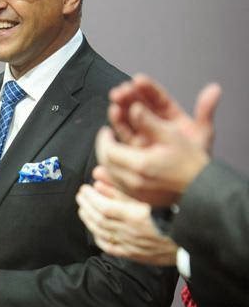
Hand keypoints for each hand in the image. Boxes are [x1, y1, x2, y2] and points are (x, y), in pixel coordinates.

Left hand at [76, 175, 177, 265]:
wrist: (201, 234)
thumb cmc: (182, 208)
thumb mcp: (154, 193)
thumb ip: (125, 187)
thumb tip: (99, 179)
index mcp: (138, 216)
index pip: (103, 207)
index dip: (91, 198)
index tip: (85, 188)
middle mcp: (133, 233)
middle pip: (100, 220)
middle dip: (87, 206)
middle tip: (81, 196)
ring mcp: (134, 246)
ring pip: (102, 234)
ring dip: (89, 220)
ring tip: (83, 209)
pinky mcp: (137, 255)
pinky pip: (111, 248)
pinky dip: (99, 239)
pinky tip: (95, 231)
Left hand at [96, 100, 210, 205]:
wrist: (203, 188)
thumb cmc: (190, 161)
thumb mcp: (172, 136)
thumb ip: (150, 122)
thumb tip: (133, 108)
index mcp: (141, 165)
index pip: (109, 151)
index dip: (104, 139)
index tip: (106, 129)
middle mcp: (134, 182)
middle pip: (106, 164)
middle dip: (103, 148)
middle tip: (106, 136)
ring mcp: (135, 193)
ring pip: (110, 175)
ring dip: (107, 160)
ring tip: (111, 146)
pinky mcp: (138, 199)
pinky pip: (118, 185)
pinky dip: (114, 172)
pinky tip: (118, 163)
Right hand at [106, 74, 219, 151]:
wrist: (184, 184)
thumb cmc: (194, 160)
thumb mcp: (202, 134)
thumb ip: (205, 111)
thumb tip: (215, 89)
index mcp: (169, 116)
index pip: (156, 98)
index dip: (147, 88)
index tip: (138, 81)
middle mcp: (153, 123)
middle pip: (138, 105)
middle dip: (129, 96)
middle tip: (121, 91)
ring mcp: (141, 135)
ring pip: (128, 117)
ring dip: (120, 107)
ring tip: (115, 101)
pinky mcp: (132, 147)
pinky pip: (123, 133)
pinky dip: (117, 124)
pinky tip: (114, 115)